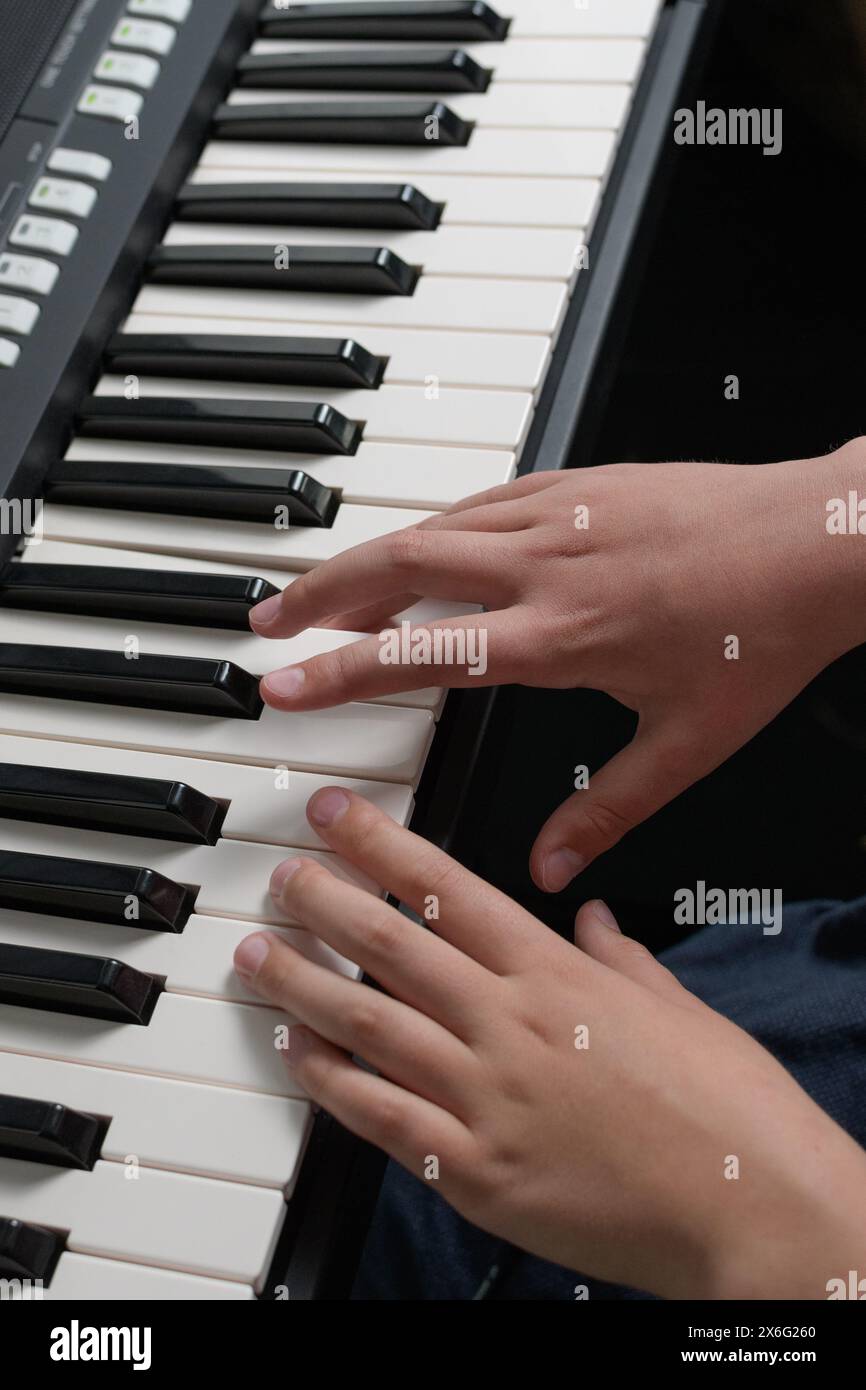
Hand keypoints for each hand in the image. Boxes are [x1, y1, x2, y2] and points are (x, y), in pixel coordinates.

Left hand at [234, 791, 865, 1299]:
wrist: (750, 1208)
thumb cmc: (727, 1109)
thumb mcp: (680, 1006)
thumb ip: (622, 957)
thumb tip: (594, 917)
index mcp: (558, 976)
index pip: (448, 888)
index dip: (380, 845)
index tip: (336, 816)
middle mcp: (511, 1025)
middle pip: (393, 946)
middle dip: (325, 900)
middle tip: (281, 874)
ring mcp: (487, 1098)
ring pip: (369, 1023)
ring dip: (304, 982)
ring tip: (258, 953)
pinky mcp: (475, 1172)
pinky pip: (381, 1117)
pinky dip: (330, 1082)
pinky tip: (297, 1051)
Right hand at [250, 442, 865, 891]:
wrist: (824, 540)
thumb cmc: (762, 635)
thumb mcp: (688, 743)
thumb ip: (610, 808)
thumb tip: (553, 868)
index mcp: (560, 636)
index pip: (421, 652)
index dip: (340, 670)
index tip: (283, 682)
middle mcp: (544, 567)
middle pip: (400, 566)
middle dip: (321, 594)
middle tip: (270, 619)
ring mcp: (559, 515)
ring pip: (432, 524)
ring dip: (367, 555)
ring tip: (325, 586)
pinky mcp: (580, 484)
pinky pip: (482, 498)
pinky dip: (435, 523)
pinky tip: (422, 541)